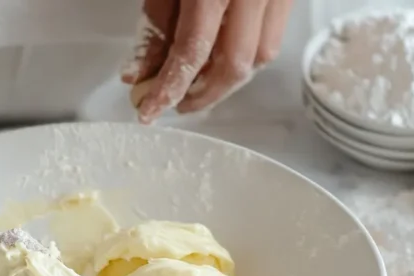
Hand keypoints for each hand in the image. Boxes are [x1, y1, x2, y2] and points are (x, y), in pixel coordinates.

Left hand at [122, 0, 293, 123]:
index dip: (169, 87)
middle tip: (176, 102)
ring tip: (198, 83)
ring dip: (228, 79)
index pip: (192, 53)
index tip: (149, 111)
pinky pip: (273, 38)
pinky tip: (223, 58)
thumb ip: (156, 26)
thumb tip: (140, 74)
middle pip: (235, 66)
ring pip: (262, 57)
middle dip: (203, 94)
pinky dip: (248, 56)